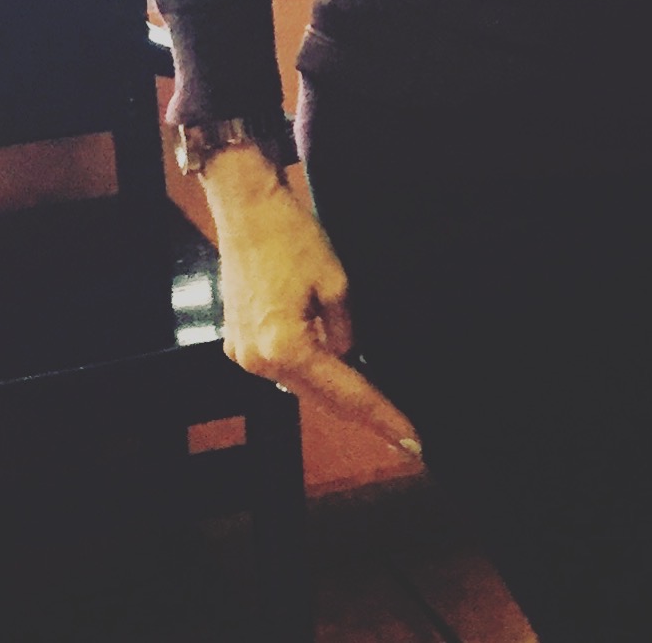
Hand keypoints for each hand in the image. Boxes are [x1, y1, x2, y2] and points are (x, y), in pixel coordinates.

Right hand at [198, 144, 421, 460]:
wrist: (246, 210)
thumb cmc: (292, 237)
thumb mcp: (336, 281)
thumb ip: (347, 328)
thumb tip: (349, 354)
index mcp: (285, 348)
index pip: (346, 391)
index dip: (381, 415)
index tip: (412, 441)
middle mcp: (258, 361)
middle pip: (320, 397)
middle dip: (361, 410)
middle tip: (402, 430)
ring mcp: (243, 354)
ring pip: (302, 383)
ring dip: (335, 388)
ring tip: (377, 402)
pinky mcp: (239, 342)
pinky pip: (285, 365)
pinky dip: (311, 367)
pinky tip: (336, 365)